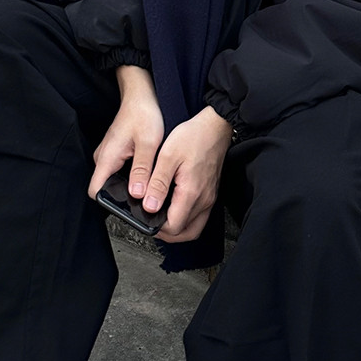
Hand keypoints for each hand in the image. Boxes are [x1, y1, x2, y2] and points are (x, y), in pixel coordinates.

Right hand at [89, 65, 164, 209]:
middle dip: (123, 197)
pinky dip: (132, 176)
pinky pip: (119, 172)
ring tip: (148, 184)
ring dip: (129, 186)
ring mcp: (109, 156)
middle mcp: (103, 159)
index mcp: (107, 158)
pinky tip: (146, 173)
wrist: (141, 93)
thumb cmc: (143, 113)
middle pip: (106, 189)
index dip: (110, 203)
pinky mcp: (116, 153)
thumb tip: (137, 195)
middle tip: (146, 198)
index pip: (96, 192)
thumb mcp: (149, 143)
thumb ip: (142, 170)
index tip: (129, 208)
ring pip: (114, 181)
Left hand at [143, 103, 230, 243]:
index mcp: (191, 193)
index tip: (144, 218)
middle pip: (186, 234)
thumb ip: (157, 183)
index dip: (156, 227)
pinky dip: (186, 220)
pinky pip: (199, 216)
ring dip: (177, 229)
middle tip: (151, 224)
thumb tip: (149, 207)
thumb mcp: (168, 156)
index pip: (173, 227)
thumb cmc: (194, 136)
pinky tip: (174, 209)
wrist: (216, 126)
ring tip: (160, 220)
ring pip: (194, 227)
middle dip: (166, 234)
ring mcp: (209, 198)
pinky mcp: (210, 193)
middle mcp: (204, 200)